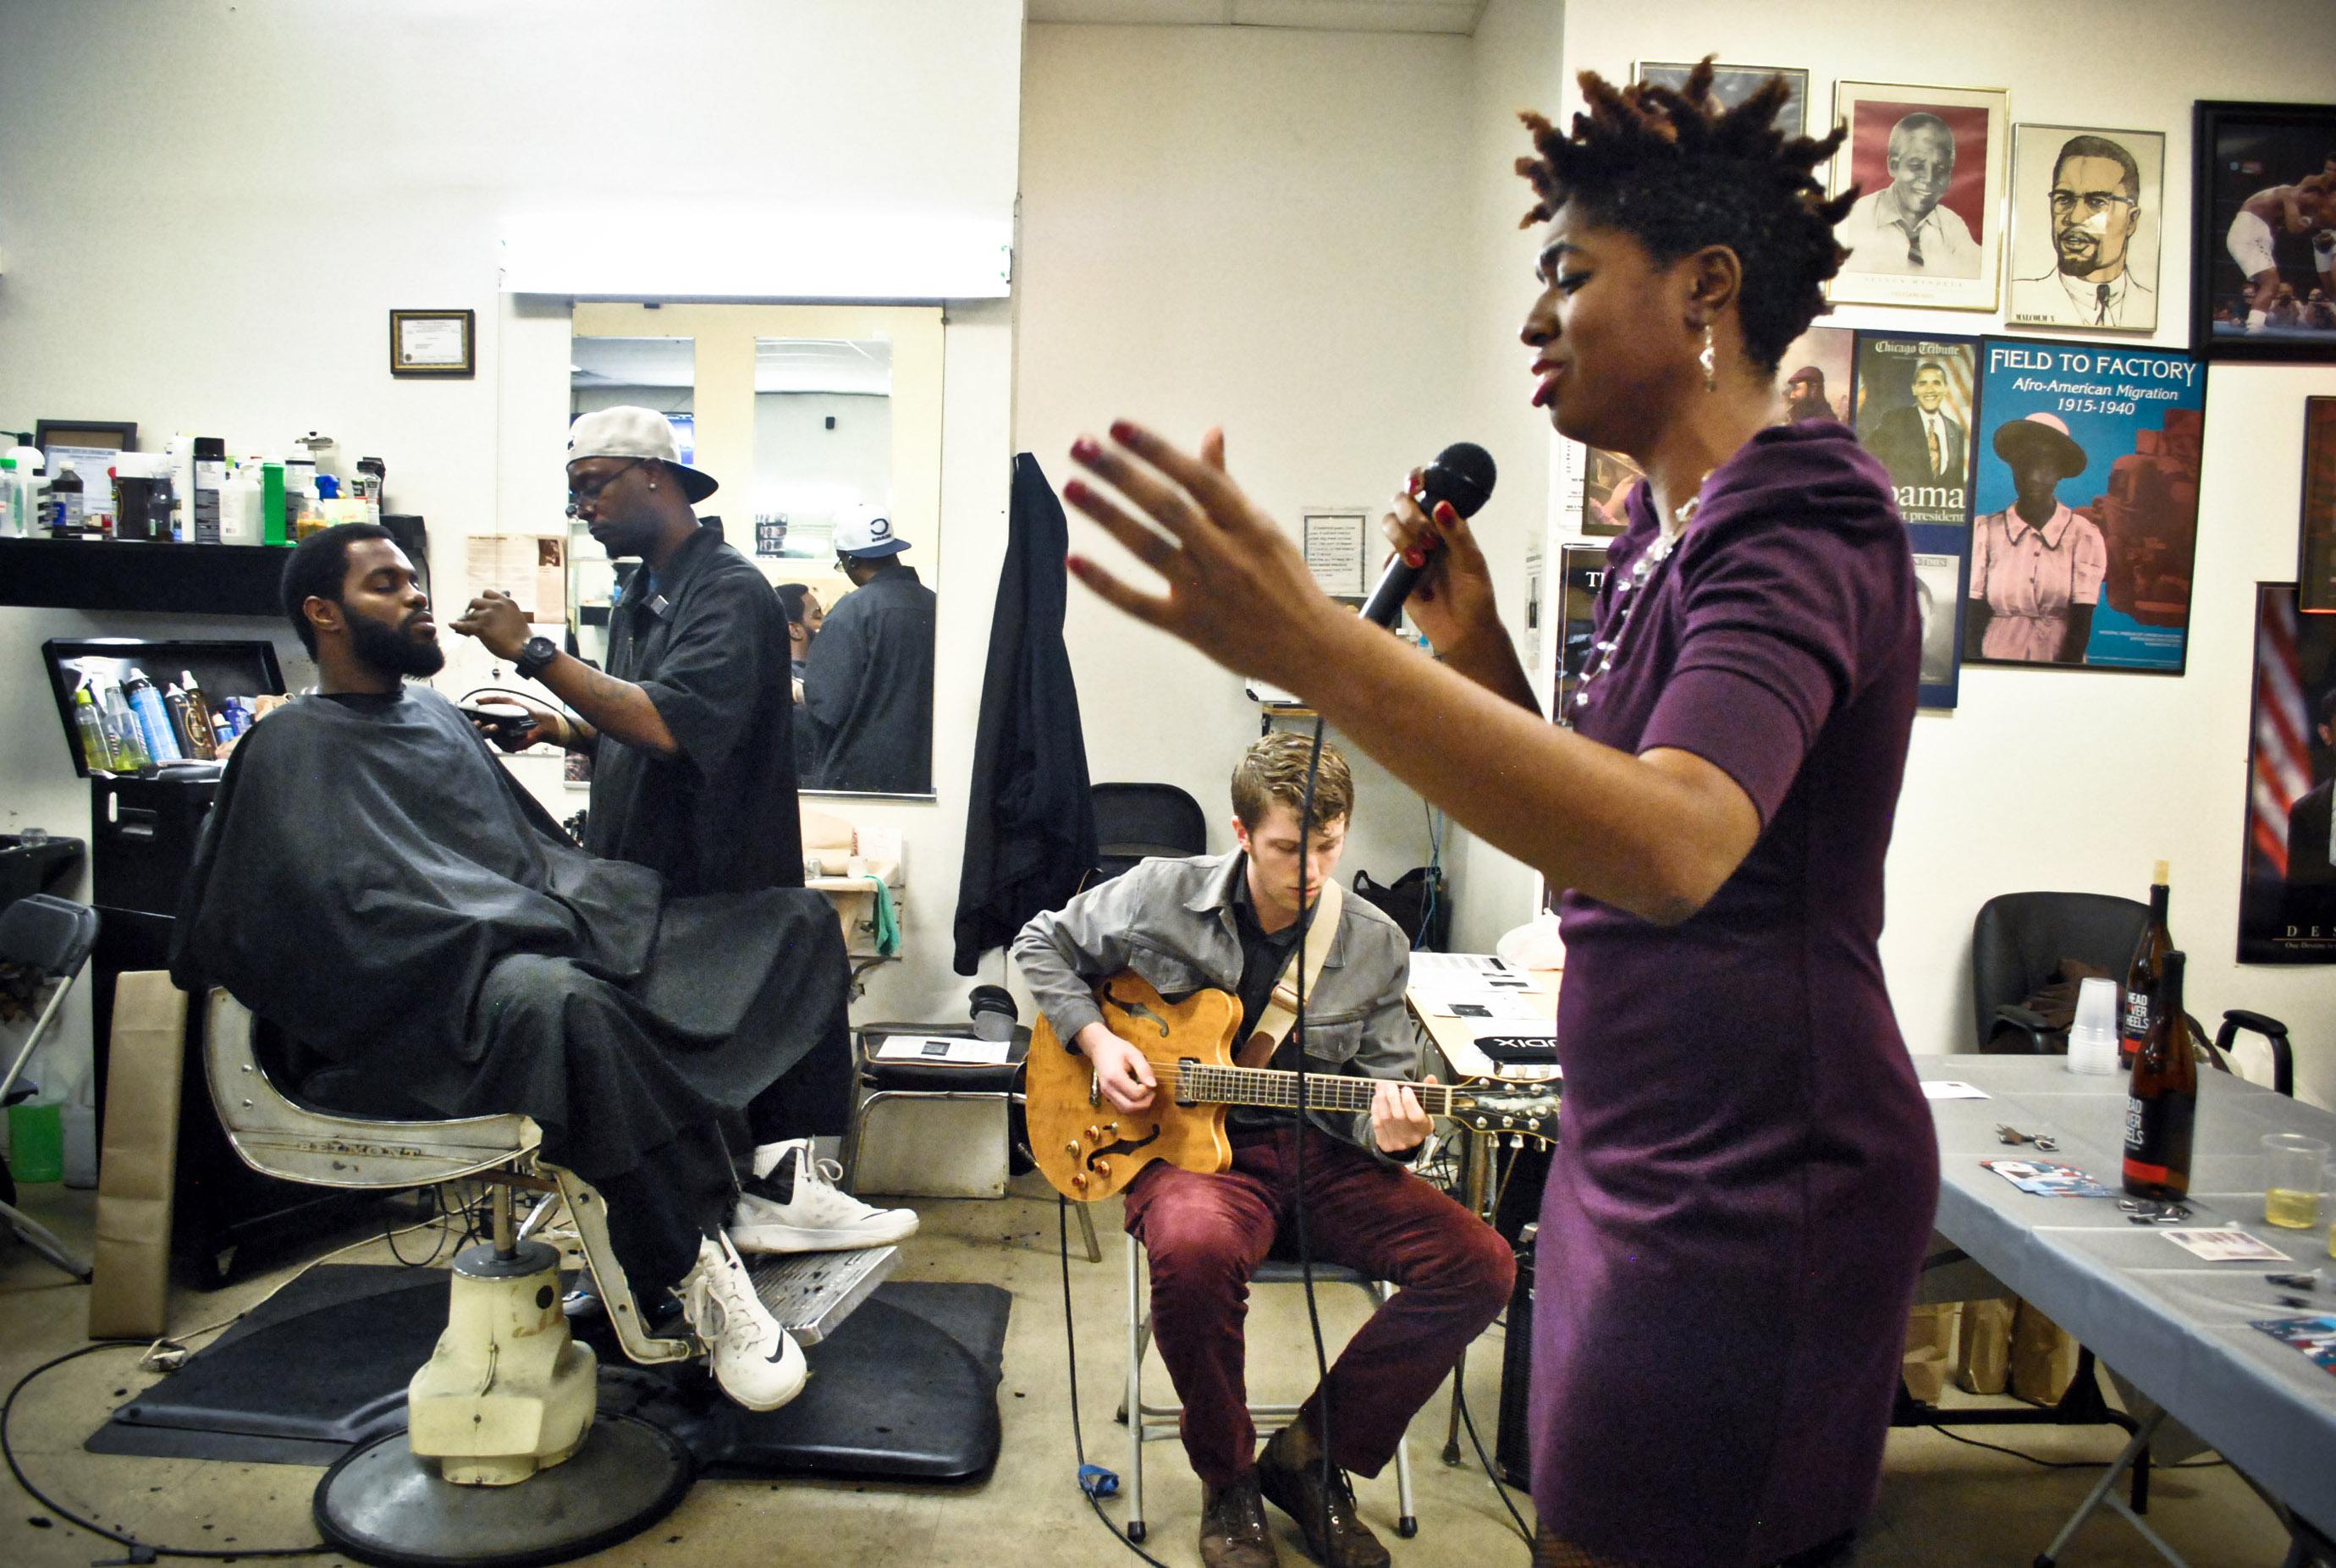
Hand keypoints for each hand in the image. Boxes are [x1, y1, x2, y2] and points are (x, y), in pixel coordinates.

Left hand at [451, 589, 531, 660]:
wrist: (525, 647)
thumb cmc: (521, 634)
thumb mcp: (515, 615)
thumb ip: (503, 610)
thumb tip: (491, 609)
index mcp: (505, 601)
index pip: (487, 593)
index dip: (482, 600)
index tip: (480, 606)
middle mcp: (496, 605)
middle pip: (475, 601)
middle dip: (472, 609)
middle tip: (470, 615)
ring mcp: (488, 616)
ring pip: (470, 615)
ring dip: (468, 621)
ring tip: (465, 625)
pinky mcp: (481, 627)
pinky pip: (465, 625)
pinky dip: (457, 625)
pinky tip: (452, 624)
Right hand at [474, 693, 565, 752]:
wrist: (541, 722)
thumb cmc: (524, 711)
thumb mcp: (507, 701)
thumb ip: (492, 699)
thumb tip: (476, 700)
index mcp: (493, 721)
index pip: (478, 722)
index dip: (471, 720)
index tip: (466, 715)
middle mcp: (494, 732)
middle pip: (480, 731)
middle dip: (477, 727)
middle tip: (478, 722)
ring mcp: (500, 740)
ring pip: (489, 738)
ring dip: (490, 732)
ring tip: (495, 726)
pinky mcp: (508, 747)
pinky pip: (501, 744)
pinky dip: (502, 738)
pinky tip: (505, 732)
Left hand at [1063, 422, 1353, 694]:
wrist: (1311, 649)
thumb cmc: (1287, 585)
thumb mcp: (1264, 528)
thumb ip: (1226, 485)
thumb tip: (1211, 434)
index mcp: (1249, 525)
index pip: (1198, 478)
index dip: (1157, 451)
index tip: (1119, 428)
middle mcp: (1227, 555)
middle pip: (1168, 508)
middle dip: (1122, 474)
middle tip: (1083, 446)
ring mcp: (1206, 592)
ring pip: (1150, 548)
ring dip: (1108, 515)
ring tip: (1073, 486)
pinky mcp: (1188, 626)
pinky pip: (1139, 604)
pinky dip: (1105, 583)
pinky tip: (1074, 560)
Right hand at [1075, 1024, 1156, 1113]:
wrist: (1099, 1047)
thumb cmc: (1116, 1048)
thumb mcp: (1134, 1054)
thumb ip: (1144, 1069)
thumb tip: (1153, 1085)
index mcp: (1114, 1077)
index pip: (1135, 1094)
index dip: (1146, 1090)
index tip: (1148, 1080)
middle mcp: (1108, 1088)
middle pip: (1129, 1107)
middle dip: (1144, 1102)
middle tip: (1151, 1092)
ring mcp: (1106, 1093)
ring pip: (1125, 1110)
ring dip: (1138, 1105)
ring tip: (1145, 1093)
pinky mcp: (1107, 1095)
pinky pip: (1121, 1106)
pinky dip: (1132, 1104)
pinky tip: (1137, 1093)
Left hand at [1371, 1075, 1434, 1153]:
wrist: (1404, 1138)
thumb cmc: (1415, 1116)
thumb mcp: (1425, 1107)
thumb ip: (1427, 1091)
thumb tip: (1431, 1077)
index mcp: (1425, 1127)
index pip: (1416, 1116)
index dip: (1409, 1101)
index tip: (1406, 1088)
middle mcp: (1412, 1137)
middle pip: (1398, 1116)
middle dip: (1392, 1096)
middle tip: (1390, 1084)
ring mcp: (1397, 1142)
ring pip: (1385, 1118)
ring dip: (1381, 1099)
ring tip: (1381, 1086)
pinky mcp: (1385, 1143)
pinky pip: (1376, 1123)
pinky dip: (1375, 1107)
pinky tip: (1377, 1098)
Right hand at [1381, 472, 1503, 658]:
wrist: (1465, 633)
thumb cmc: (1476, 597)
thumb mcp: (1473, 562)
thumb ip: (1457, 533)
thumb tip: (1442, 505)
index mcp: (1447, 524)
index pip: (1428, 490)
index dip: (1417, 480)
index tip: (1417, 485)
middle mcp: (1426, 533)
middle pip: (1401, 504)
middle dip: (1410, 514)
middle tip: (1428, 536)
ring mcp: (1409, 551)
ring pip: (1390, 526)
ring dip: (1402, 537)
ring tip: (1420, 559)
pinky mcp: (1396, 574)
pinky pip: (1385, 558)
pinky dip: (1396, 561)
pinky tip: (1415, 575)